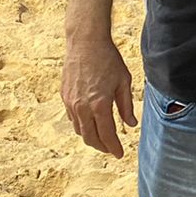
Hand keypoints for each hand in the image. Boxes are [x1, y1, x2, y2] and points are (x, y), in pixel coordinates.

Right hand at [61, 33, 136, 156]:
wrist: (85, 42)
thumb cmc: (108, 59)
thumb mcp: (124, 81)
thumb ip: (126, 105)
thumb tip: (131, 124)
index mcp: (99, 104)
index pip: (107, 135)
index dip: (113, 147)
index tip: (120, 154)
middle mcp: (82, 107)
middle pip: (91, 138)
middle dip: (102, 147)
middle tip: (111, 149)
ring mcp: (71, 103)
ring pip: (79, 130)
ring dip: (91, 138)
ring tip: (102, 138)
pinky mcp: (65, 97)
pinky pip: (73, 119)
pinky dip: (82, 126)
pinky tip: (90, 123)